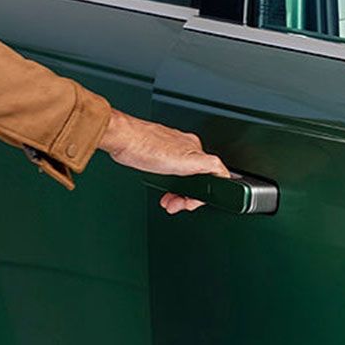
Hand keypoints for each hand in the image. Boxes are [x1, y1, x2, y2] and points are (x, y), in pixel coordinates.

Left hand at [98, 108, 229, 214]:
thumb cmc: (144, 147)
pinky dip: (168, 185)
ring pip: (183, 177)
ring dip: (177, 193)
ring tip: (168, 202)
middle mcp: (186, 148)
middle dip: (188, 196)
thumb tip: (224, 173)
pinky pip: (171, 173)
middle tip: (176, 205)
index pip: (213, 174)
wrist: (120, 139)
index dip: (203, 194)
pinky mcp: (158, 153)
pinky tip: (161, 190)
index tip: (190, 203)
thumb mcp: (183, 161)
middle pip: (198, 178)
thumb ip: (208, 165)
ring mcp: (172, 150)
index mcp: (195, 149)